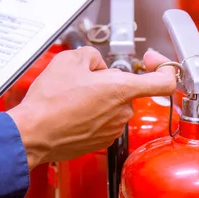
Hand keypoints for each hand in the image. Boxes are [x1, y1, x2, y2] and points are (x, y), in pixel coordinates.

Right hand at [7, 47, 176, 167]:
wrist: (33, 134)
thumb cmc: (50, 102)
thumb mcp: (70, 60)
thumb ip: (93, 56)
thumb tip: (97, 64)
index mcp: (122, 90)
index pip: (165, 81)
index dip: (164, 67)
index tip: (152, 61)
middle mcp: (123, 112)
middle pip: (128, 89)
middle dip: (109, 81)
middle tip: (84, 80)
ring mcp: (113, 129)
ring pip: (115, 105)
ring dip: (99, 98)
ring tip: (73, 98)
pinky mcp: (102, 141)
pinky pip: (104, 120)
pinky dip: (93, 114)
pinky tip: (73, 111)